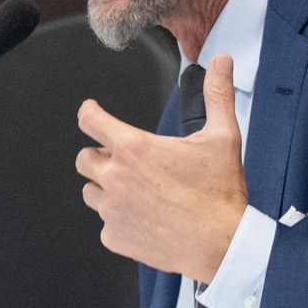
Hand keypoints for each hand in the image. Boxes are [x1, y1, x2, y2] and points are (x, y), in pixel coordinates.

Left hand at [75, 54, 249, 281]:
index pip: (91, 120)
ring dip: (106, 188)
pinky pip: (105, 224)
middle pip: (84, 158)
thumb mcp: (223, 137)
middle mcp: (115, 177)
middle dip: (102, 156)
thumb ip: (218, 95)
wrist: (221, 244)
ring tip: (137, 191)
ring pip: (91, 191)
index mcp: (133, 149)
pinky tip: (144, 218)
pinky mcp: (114, 236)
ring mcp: (111, 209)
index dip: (89, 112)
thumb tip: (221, 62)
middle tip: (129, 163)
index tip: (90, 112)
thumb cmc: (219, 195)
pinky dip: (119, 220)